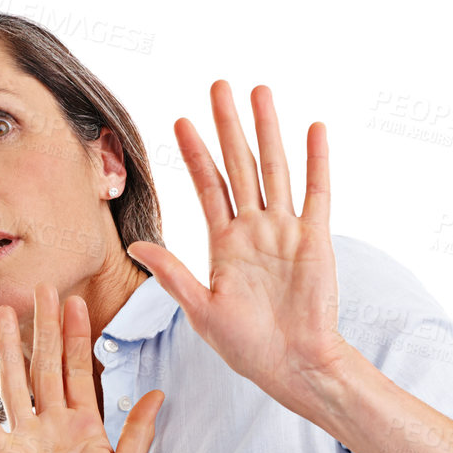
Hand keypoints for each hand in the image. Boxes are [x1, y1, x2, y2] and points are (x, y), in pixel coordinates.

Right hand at [0, 285, 163, 452]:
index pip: (78, 371)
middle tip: (42, 288)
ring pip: (16, 382)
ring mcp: (27, 439)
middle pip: (46, 366)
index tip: (76, 302)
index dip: (77, 337)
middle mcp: (53, 427)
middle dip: (45, 328)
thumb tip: (157, 393)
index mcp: (84, 428)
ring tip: (5, 312)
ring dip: (11, 348)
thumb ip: (139, 429)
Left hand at [123, 81, 349, 414]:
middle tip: (218, 86)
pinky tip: (313, 129)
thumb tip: (135, 244)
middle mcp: (255, 230)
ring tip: (259, 92)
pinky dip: (317, 162)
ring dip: (267, 130)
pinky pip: (317, 194)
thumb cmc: (247, 347)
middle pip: (239, 165)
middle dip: (228, 126)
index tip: (179, 121)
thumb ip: (172, 274)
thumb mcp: (201, 310)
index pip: (207, 187)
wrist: (292, 366)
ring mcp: (286, 232)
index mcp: (225, 245)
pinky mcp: (316, 240)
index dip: (194, 154)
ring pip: (274, 169)